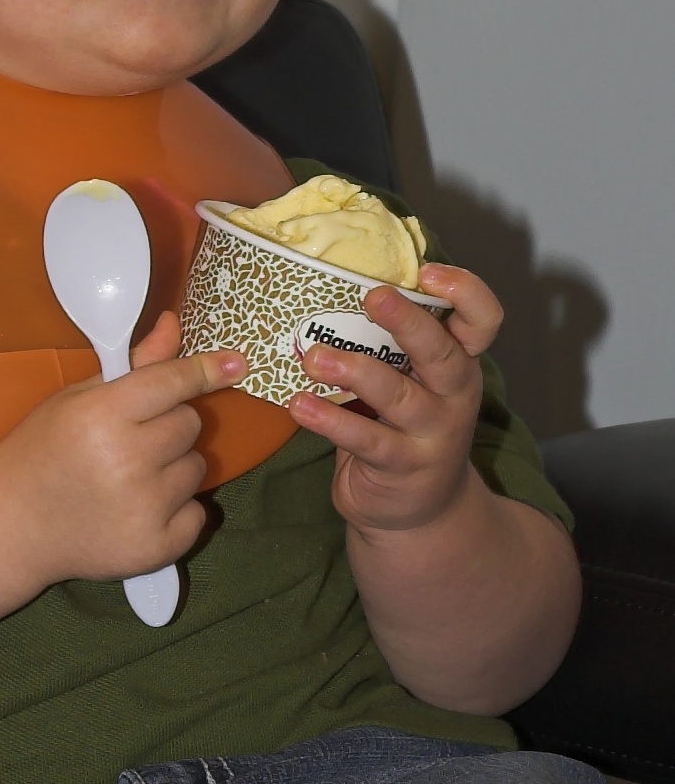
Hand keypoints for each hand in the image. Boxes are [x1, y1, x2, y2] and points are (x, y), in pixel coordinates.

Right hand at [0, 309, 246, 585]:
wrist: (12, 523)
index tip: (237, 363)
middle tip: (129, 441)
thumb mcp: (77, 399)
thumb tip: (175, 325)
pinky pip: (199, 514)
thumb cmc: (43, 451)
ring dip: (173, 469)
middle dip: (167, 427)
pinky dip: (176, 511)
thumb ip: (134, 365)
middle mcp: (126, 461)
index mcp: (101, 416)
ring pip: (197, 468)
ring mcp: (144, 508)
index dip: (207, 370)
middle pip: (190, 425)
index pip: (173, 383)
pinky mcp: (156, 547)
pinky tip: (137, 510)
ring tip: (128, 479)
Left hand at [289, 263, 498, 536]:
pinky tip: (300, 405)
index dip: (466, 291)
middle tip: (371, 297)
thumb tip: (329, 284)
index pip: (482, 320)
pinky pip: (365, 439)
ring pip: (398, 396)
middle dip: (408, 321)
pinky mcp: (402, 466)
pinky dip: (329, 420)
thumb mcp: (412, 381)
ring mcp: (432, 433)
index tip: (427, 270)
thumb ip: (390, 343)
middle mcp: (454, 393)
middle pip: (442, 352)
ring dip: (355, 372)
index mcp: (458, 362)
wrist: (421, 512)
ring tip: (314, 358)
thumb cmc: (404, 427)